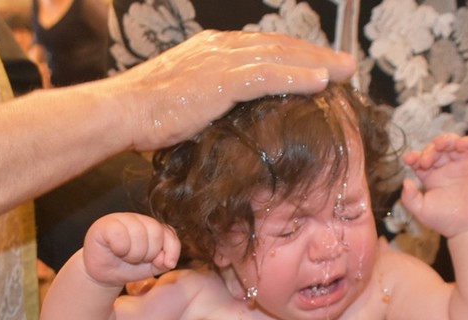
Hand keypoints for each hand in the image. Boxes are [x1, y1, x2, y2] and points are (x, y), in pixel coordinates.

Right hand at [83, 212, 180, 285]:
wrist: (103, 275)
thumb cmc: (127, 267)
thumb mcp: (152, 267)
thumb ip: (164, 261)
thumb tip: (168, 260)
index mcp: (152, 227)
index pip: (169, 232)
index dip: (172, 250)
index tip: (167, 264)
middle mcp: (138, 219)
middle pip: (156, 232)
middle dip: (149, 254)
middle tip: (137, 259)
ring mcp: (121, 218)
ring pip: (139, 233)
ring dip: (133, 254)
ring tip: (125, 256)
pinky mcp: (105, 224)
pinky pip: (120, 233)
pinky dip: (120, 248)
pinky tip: (115, 250)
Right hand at [110, 30, 356, 151]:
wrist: (120, 112)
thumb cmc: (144, 117)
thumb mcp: (183, 105)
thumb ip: (209, 105)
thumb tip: (223, 125)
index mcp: (211, 51)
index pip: (263, 48)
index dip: (295, 55)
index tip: (319, 65)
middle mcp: (220, 48)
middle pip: (279, 46)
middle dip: (315, 54)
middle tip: (346, 64)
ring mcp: (221, 61)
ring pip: (281, 56)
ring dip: (317, 63)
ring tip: (345, 71)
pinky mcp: (221, 80)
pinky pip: (269, 75)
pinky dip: (298, 77)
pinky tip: (321, 82)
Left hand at [401, 134, 467, 237]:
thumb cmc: (445, 220)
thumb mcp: (421, 210)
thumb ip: (409, 198)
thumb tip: (405, 182)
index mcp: (432, 176)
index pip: (421, 159)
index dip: (415, 156)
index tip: (409, 159)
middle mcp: (447, 168)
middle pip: (437, 148)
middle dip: (430, 150)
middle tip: (425, 160)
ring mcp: (464, 164)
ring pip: (455, 143)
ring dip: (447, 140)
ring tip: (440, 146)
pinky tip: (460, 145)